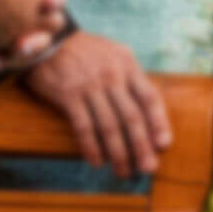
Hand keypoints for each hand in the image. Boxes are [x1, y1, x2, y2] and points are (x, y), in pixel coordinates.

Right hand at [20, 31, 170, 178]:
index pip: (150, 98)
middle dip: (142, 146)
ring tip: (124, 171)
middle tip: (148, 168)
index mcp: (128, 66)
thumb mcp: (115, 53)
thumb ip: (132, 76)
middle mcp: (112, 76)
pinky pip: (83, 127)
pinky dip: (92, 146)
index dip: (159, 122)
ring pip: (109, 126)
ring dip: (119, 153)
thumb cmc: (86, 51)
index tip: (164, 144)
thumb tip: (150, 106)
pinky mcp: (68, 95)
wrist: (48, 40)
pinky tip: (97, 162)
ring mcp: (90, 86)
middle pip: (132, 117)